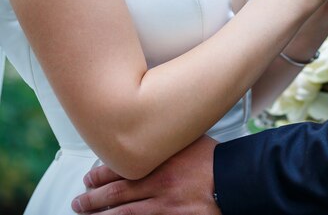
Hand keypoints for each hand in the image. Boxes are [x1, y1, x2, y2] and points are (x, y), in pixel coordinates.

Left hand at [72, 136, 220, 214]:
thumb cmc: (214, 159)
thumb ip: (166, 139)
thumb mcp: (188, 140)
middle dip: (92, 200)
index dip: (98, 175)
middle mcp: (159, 183)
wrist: (237, 181)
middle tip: (79, 202)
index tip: (88, 179)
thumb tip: (147, 132)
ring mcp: (166, 205)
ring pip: (123, 214)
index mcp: (160, 160)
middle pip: (115, 194)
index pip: (119, 168)